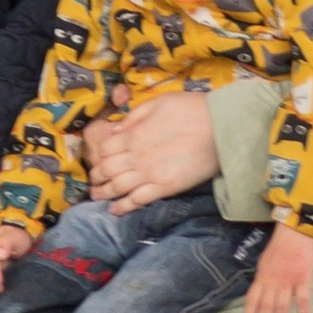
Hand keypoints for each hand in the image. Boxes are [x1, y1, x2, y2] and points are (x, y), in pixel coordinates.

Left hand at [85, 91, 219, 210]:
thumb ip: (134, 116)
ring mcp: (150, 175)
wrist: (219, 128)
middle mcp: (137, 157)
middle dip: (97, 175)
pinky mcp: (165, 188)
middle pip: (107, 169)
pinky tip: (115, 210)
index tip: (97, 159)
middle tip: (93, 180)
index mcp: (134, 134)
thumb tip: (116, 129)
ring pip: (118, 187)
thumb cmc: (191, 109)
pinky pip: (138, 200)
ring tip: (96, 196)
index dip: (98, 154)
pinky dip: (124, 207)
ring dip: (104, 193)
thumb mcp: (158, 102)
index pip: (105, 148)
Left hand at [242, 225, 312, 312]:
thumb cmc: (280, 245)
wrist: (296, 231)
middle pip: (266, 307)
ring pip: (282, 307)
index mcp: (262, 276)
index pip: (252, 299)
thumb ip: (262, 278)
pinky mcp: (303, 279)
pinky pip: (302, 301)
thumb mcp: (264, 261)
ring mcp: (288, 281)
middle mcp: (272, 281)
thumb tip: (258, 293)